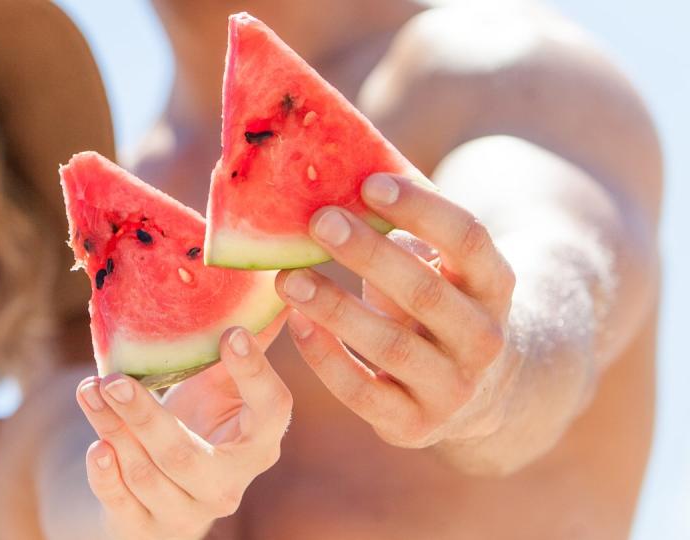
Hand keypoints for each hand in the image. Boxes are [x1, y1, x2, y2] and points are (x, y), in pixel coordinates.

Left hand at [75, 318, 290, 539]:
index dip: (254, 373)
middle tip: (115, 378)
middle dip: (146, 418)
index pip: (270, 410)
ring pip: (148, 476)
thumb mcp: (220, 386)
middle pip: (186, 455)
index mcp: (259, 442)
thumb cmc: (199, 425)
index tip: (231, 333)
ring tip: (89, 392)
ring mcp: (188, 511)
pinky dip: (107, 476)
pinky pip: (124, 505)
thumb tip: (272, 280)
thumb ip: (240, 343)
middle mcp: (229, 483)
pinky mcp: (149, 529)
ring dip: (113, 431)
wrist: (162, 491)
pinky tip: (95, 445)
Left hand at [278, 173, 518, 448]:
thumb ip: (405, 230)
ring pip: (393, 347)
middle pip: (426, 293)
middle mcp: (485, 339)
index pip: (469, 238)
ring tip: (288, 277)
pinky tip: (296, 324)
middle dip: (369, 255)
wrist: (477, 392)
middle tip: (319, 221)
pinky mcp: (416, 425)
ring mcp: (454, 388)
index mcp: (495, 285)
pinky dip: (326, 358)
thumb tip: (335, 173)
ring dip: (335, 308)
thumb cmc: (439, 304)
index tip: (369, 182)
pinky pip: (363, 392)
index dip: (422, 209)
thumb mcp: (440, 267)